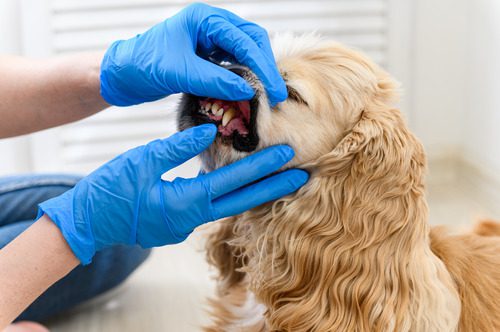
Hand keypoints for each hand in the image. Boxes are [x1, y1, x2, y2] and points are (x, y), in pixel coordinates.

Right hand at [37, 124, 307, 263]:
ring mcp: (186, 223)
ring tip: (279, 178)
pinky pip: (213, 205)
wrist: (86, 222)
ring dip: (255, 191)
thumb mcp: (141, 161)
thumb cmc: (109, 191)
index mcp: (184, 203)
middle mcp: (192, 218)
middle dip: (272, 187)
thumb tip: (212, 130)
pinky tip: (240, 182)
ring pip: (229, 205)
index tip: (286, 155)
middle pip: (241, 201)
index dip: (261, 168)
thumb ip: (178, 147)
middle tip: (302, 175)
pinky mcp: (179, 221)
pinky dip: (231, 193)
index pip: (233, 183)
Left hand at [100, 3, 286, 106]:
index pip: (245, 39)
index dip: (263, 66)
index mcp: (204, 19)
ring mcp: (209, 40)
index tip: (274, 91)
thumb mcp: (180, 72)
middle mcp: (211, 25)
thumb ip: (215, 80)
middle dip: (264, 68)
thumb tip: (249, 90)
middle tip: (275, 95)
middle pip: (251, 42)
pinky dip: (243, 78)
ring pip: (245, 53)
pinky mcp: (207, 56)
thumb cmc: (142, 65)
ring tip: (265, 96)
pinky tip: (247, 93)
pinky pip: (233, 64)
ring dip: (256, 73)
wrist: (121, 75)